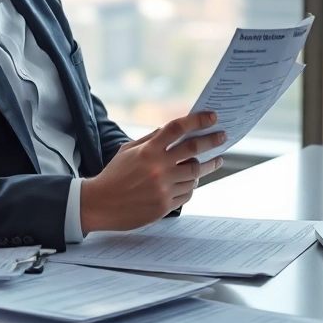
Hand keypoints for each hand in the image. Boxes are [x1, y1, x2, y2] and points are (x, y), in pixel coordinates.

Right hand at [81, 112, 225, 233]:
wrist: (100, 205)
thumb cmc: (113, 176)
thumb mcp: (127, 151)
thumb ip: (149, 140)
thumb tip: (168, 129)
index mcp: (148, 151)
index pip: (177, 129)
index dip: (197, 120)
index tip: (211, 117)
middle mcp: (158, 168)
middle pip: (194, 149)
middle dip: (212, 141)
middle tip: (222, 136)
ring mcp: (163, 188)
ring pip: (195, 173)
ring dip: (204, 166)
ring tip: (212, 161)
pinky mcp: (165, 205)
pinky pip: (188, 193)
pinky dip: (191, 185)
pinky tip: (192, 181)